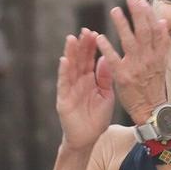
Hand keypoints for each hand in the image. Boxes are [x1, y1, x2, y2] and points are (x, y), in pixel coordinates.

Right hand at [55, 28, 116, 151]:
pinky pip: (64, 83)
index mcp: (90, 79)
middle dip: (81, 45)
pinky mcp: (64, 99)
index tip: (93, 32)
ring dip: (70, 53)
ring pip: (70, 68)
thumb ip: (105, 78)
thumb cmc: (97, 118)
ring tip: (71, 39)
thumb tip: (104, 58)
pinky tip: (64, 60)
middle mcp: (78, 81)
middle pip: (79, 60)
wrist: (88, 138)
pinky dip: (64, 72)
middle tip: (84, 30)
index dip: (91, 46)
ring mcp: (70, 89)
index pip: (89, 59)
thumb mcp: (106, 95)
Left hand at [96, 0, 170, 122]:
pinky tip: (100, 37)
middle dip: (137, 14)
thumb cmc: (153, 84)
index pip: (155, 30)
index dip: (149, 14)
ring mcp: (136, 67)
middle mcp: (149, 59)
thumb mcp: (161, 63)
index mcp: (158, 55)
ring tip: (115, 11)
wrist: (151, 109)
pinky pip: (114, 60)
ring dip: (122, 25)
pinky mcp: (124, 77)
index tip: (142, 1)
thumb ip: (160, 43)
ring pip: (130, 42)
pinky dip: (107, 48)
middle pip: (144, 32)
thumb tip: (162, 22)